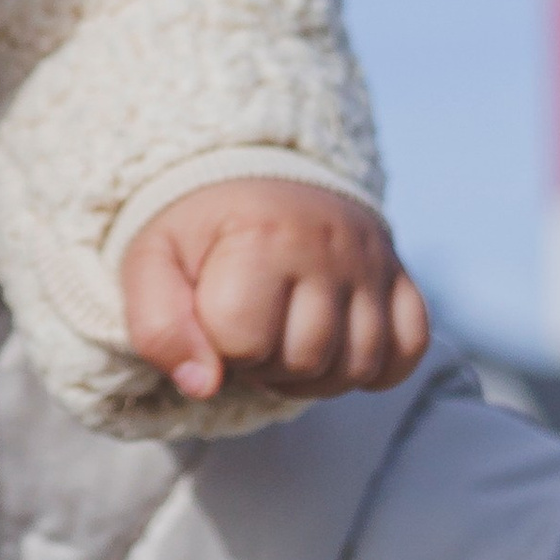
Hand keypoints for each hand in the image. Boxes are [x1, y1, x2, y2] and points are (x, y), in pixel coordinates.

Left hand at [119, 178, 429, 406]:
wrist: (253, 174)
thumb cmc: (199, 229)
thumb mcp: (152, 262)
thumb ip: (156, 326)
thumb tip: (202, 385)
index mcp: (261, 235)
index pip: (242, 342)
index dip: (217, 344)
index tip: (212, 311)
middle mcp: (328, 244)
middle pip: (304, 361)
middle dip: (265, 363)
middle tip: (249, 327)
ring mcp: (372, 261)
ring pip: (357, 366)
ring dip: (314, 373)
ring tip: (285, 337)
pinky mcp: (401, 276)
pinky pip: (407, 352)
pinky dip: (375, 367)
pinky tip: (337, 344)